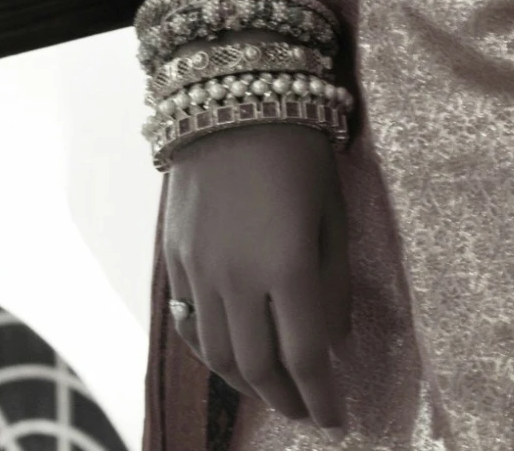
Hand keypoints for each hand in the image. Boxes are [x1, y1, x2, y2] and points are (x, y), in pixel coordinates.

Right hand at [165, 124, 348, 427]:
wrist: (232, 96)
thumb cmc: (299, 147)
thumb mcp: (333, 209)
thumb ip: (334, 281)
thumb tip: (335, 340)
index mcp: (288, 265)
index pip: (307, 355)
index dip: (323, 396)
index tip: (338, 417)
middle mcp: (238, 279)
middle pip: (259, 367)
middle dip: (287, 399)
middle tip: (308, 412)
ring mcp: (199, 273)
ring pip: (219, 355)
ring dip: (248, 384)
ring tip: (274, 392)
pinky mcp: (175, 261)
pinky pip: (190, 326)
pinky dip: (212, 353)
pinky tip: (230, 358)